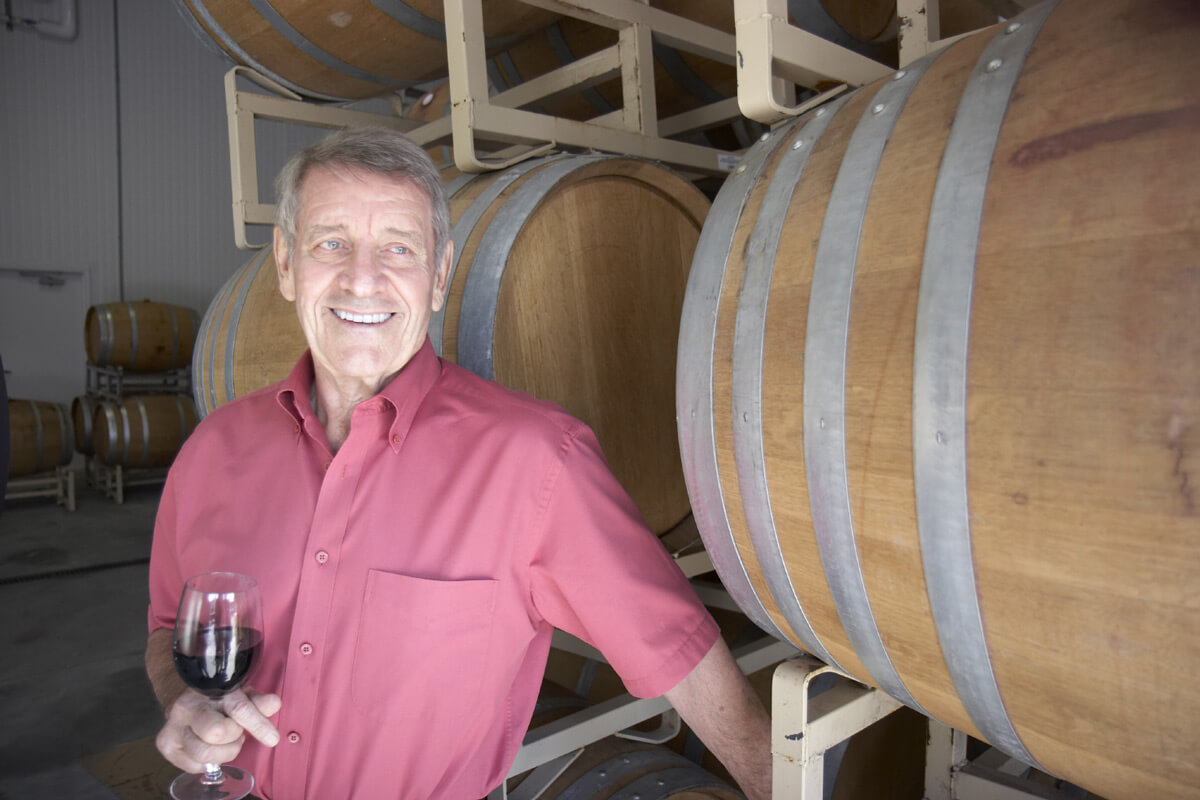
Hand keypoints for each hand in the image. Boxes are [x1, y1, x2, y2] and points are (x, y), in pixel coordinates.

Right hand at [155, 687, 280, 773]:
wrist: (188, 700)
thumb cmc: (220, 700)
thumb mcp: (242, 696)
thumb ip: (259, 701)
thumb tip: (274, 704)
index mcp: (211, 690)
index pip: (238, 709)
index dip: (257, 724)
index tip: (272, 738)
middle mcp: (187, 707)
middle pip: (216, 733)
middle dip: (233, 738)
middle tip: (236, 732)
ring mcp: (173, 726)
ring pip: (204, 754)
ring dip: (222, 753)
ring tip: (225, 741)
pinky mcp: (166, 744)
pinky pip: (193, 766)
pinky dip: (207, 763)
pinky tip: (209, 748)